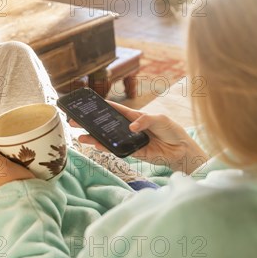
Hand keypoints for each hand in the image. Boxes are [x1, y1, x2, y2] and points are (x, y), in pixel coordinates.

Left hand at [0, 141, 34, 194]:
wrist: (28, 202)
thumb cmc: (16, 183)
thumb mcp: (5, 166)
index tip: (0, 142)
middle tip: (8, 151)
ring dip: (2, 162)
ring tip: (13, 159)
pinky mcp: (1, 190)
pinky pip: (0, 176)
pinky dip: (5, 170)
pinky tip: (14, 169)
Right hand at [72, 101, 208, 173]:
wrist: (181, 149)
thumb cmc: (171, 130)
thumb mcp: (160, 119)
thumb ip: (145, 121)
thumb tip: (131, 127)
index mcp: (135, 116)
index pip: (115, 110)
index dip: (102, 107)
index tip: (87, 105)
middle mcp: (130, 128)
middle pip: (107, 125)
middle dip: (92, 124)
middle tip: (75, 122)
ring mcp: (130, 141)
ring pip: (109, 139)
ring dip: (95, 138)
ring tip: (81, 137)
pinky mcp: (134, 153)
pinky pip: (118, 150)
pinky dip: (108, 149)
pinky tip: (97, 146)